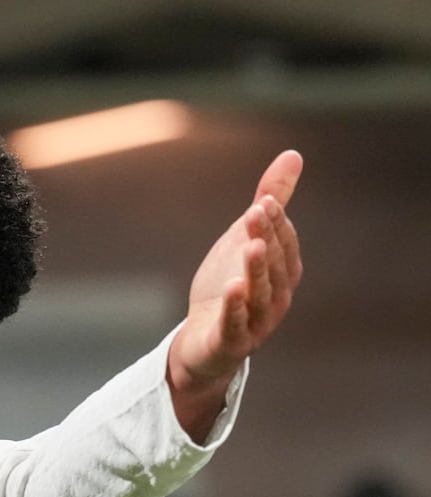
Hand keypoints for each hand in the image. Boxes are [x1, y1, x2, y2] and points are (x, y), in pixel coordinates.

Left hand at [168, 151, 303, 436]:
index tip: (264, 200)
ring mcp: (256, 323)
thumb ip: (270, 200)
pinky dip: (234, 307)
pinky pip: (235, 324)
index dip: (277, 223)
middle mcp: (277, 298)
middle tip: (255, 212)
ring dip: (256, 269)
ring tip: (250, 246)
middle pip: (273, 266)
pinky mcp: (231, 341)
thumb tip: (293, 154)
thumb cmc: (228, 286)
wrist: (202, 341)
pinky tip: (231, 288)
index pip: (284, 244)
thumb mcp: (244, 238)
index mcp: (283, 273)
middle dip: (266, 239)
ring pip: (259, 294)